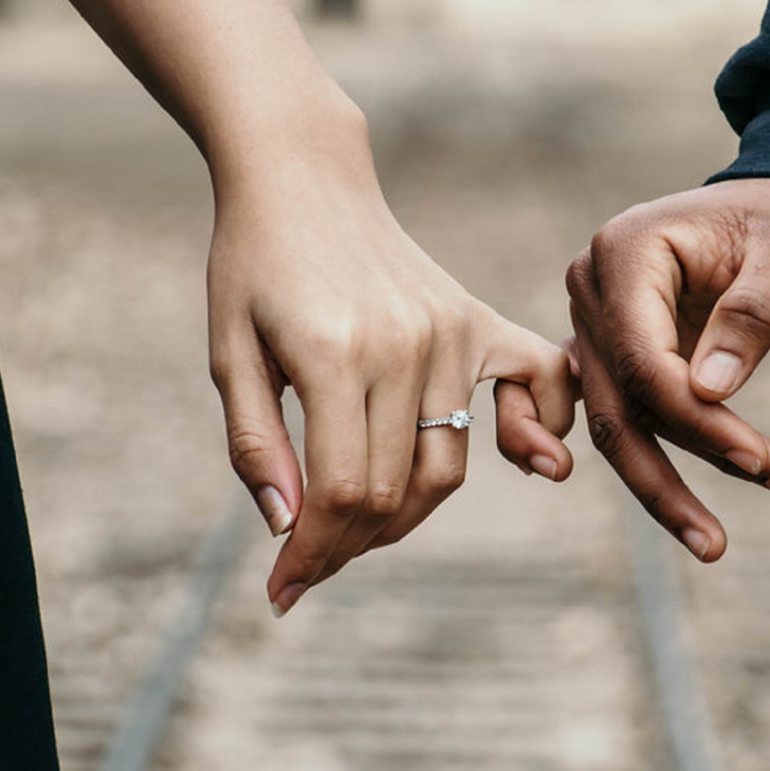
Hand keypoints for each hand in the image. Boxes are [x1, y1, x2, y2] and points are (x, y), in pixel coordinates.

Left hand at [207, 110, 573, 615]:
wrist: (304, 179)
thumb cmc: (253, 264)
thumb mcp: (228, 352)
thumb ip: (256, 444)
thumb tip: (289, 529)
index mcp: (333, 354)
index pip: (342, 492)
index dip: (313, 554)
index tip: (284, 591)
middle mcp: (406, 346)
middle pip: (396, 490)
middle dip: (349, 544)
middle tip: (312, 560)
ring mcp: (451, 331)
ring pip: (448, 464)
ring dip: (405, 514)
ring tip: (360, 524)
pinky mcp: (476, 319)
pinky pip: (537, 383)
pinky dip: (538, 428)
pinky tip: (528, 458)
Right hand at [566, 177, 769, 560]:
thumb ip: (749, 317)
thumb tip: (709, 393)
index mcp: (624, 252)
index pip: (642, 357)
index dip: (695, 418)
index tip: (758, 459)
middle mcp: (593, 289)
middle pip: (616, 403)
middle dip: (667, 476)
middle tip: (716, 544)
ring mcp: (596, 323)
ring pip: (616, 421)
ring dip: (663, 482)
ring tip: (714, 541)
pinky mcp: (615, 351)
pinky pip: (619, 413)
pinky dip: (645, 457)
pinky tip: (666, 507)